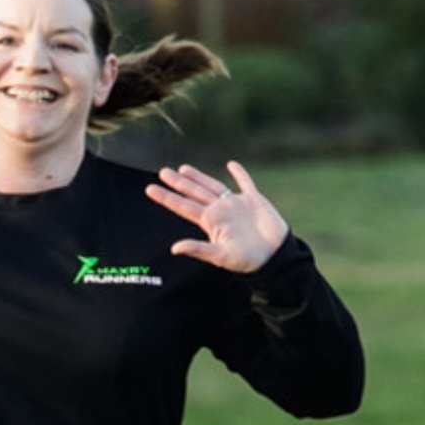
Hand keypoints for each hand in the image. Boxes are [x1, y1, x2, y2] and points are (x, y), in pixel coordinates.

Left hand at [145, 161, 288, 273]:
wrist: (275, 257)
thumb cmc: (248, 260)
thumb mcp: (221, 256)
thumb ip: (199, 250)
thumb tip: (174, 248)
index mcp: (210, 222)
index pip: (183, 206)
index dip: (167, 197)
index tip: (149, 189)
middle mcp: (220, 211)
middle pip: (195, 193)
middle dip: (179, 183)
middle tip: (162, 171)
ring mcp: (236, 205)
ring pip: (213, 186)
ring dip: (199, 177)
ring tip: (183, 169)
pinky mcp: (254, 201)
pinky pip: (245, 184)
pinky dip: (240, 174)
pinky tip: (231, 165)